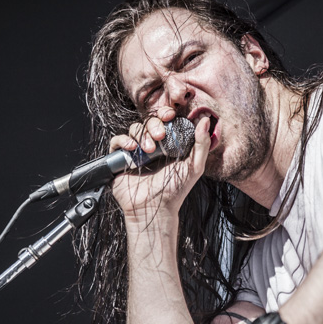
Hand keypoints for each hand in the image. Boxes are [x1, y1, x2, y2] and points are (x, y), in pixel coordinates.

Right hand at [109, 106, 210, 225]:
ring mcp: (136, 152)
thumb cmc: (175, 191)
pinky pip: (117, 142)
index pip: (165, 121)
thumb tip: (206, 120)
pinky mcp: (121, 160)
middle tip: (160, 136)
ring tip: (148, 150)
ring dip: (142, 134)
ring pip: (134, 129)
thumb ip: (201, 143)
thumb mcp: (195, 167)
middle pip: (149, 121)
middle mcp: (152, 146)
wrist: (155, 210)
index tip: (170, 115)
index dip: (165, 114)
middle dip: (154, 124)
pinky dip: (123, 140)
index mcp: (168, 144)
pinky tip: (132, 148)